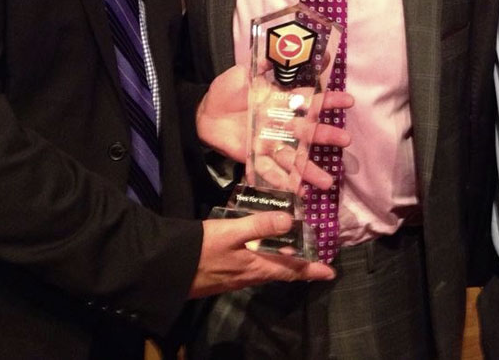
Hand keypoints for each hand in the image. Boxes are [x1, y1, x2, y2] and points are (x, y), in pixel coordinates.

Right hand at [188, 212, 335, 297]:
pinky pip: (252, 267)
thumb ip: (260, 225)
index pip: (291, 271)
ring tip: (293, 251)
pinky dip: (264, 259)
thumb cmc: (201, 248)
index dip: (312, 271)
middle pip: (281, 272)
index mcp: (256, 267)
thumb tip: (290, 221)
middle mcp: (249, 276)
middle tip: (315, 260)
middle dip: (300, 267)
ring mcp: (236, 276)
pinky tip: (260, 249)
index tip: (331, 272)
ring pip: (267, 269)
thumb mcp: (231, 231)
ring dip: (283, 263)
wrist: (167, 269)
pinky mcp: (224, 273)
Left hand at [196, 66, 352, 189]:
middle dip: (327, 136)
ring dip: (311, 169)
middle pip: (308, 132)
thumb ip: (265, 64)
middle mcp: (281, 123)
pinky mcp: (256, 158)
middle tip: (346, 140)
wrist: (203, 114)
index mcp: (282, 101)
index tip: (348, 101)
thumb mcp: (245, 73)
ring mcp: (270, 142)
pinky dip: (284, 183)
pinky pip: (272, 172)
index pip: (310, 100)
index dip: (329, 100)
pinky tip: (297, 194)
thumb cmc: (226, 91)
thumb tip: (285, 45)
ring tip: (327, 182)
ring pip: (295, 157)